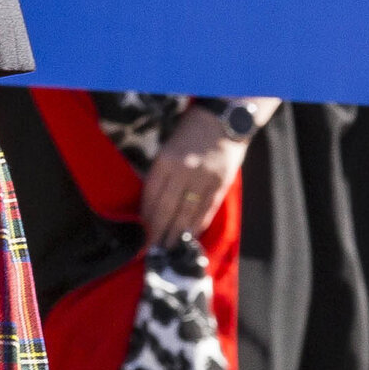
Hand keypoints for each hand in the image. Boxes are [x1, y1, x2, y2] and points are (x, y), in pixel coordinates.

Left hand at [140, 103, 270, 244]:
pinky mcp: (220, 184)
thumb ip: (161, 173)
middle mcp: (184, 171)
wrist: (225, 120)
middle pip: (168, 209)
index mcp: (166, 159)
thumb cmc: (192, 131)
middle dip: (159, 232)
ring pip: (188, 214)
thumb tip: (151, 203)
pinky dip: (197, 225)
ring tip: (170, 249)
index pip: (153, 195)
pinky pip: (206, 210)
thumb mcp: (168, 147)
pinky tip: (190, 236)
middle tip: (154, 249)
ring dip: (177, 234)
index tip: (143, 232)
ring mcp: (204, 179)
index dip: (147, 217)